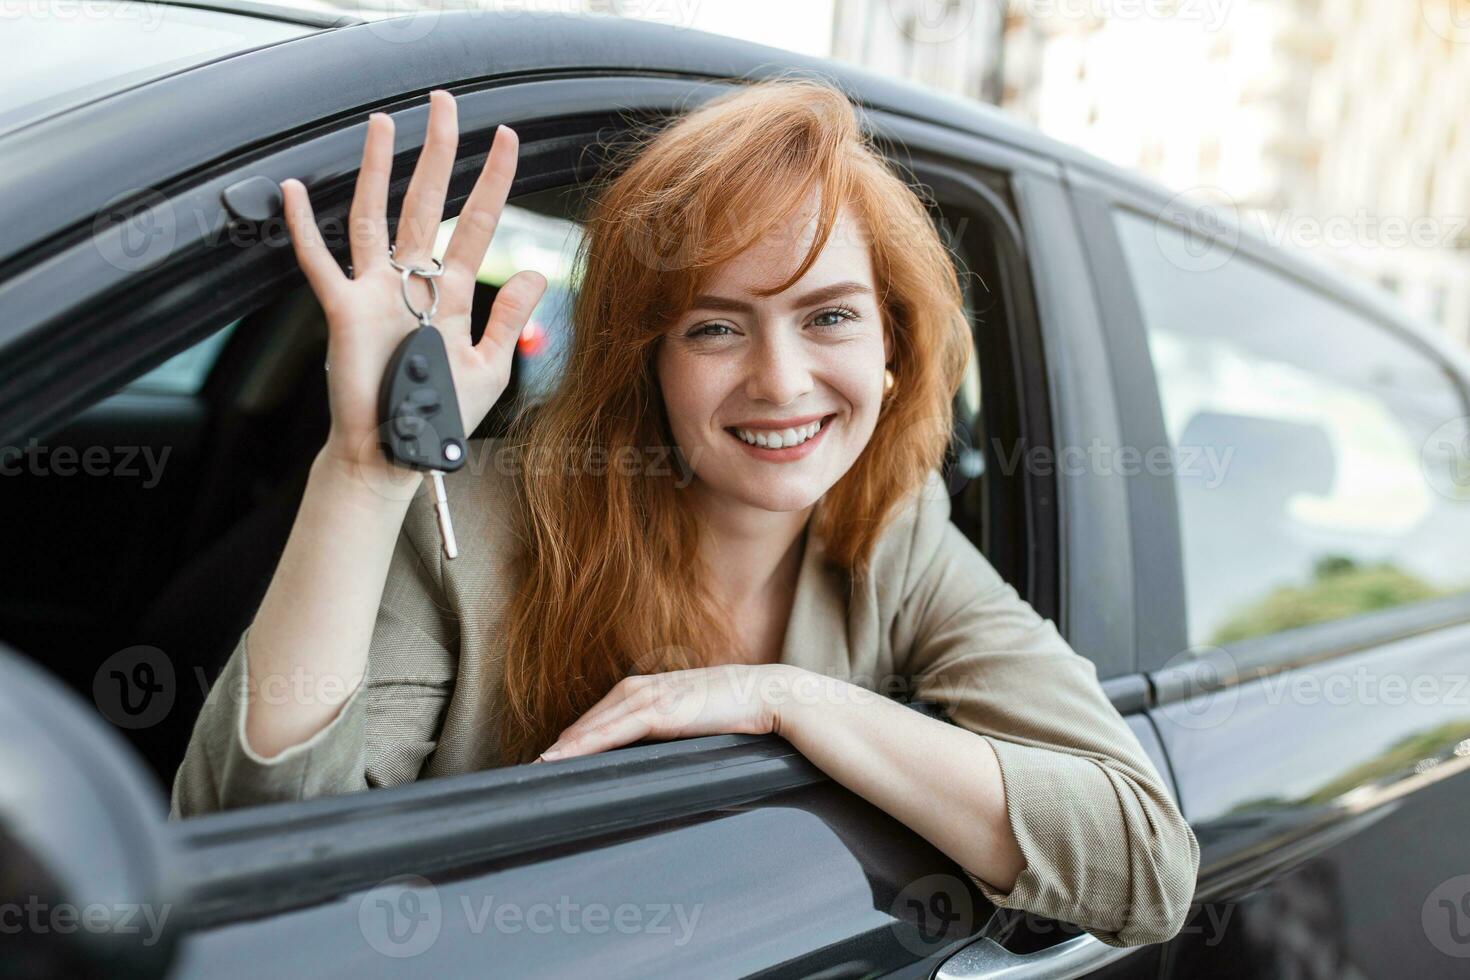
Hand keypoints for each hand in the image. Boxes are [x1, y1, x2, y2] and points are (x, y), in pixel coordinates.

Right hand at [279, 89, 547, 484]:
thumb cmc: (440, 417)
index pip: (475, 224)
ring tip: (383, 123)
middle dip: (438, 153)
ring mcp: (375, 293)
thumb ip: (511, 319)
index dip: (492, 182)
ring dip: (377, 170)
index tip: (507, 140)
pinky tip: (294, 190)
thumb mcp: (490, 368)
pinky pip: (319, 262)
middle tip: (445, 104)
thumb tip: (537, 273)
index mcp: (451, 294)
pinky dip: (303, 227)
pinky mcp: (343, 312)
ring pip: (374, 216)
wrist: (397, 455)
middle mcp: (412, 283)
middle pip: (425, 203)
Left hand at [534, 664, 804, 760]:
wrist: (770, 696)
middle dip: (565, 742)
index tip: (557, 756)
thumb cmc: (740, 711)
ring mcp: (654, 696)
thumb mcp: (699, 719)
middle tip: (536, 766)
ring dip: (568, 744)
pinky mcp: (664, 709)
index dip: (580, 735)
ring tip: (543, 765)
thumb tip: (662, 751)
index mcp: (654, 689)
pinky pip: (617, 727)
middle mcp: (647, 688)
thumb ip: (677, 727)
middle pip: (594, 717)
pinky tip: (570, 754)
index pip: (606, 714)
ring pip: (599, 722)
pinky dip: (589, 741)